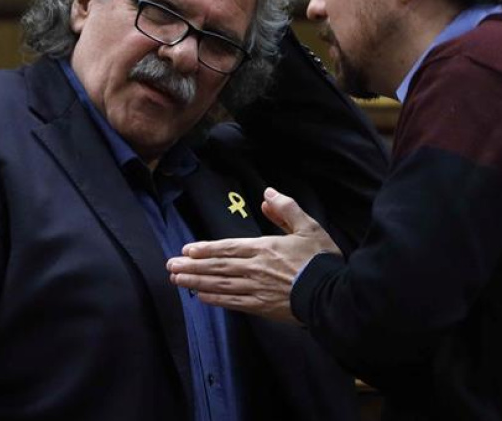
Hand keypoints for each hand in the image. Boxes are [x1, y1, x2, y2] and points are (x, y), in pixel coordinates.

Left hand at [167, 187, 339, 323]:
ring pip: (220, 285)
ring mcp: (256, 289)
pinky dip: (215, 300)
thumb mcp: (308, 226)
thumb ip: (286, 209)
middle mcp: (255, 269)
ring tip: (177, 280)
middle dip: (191, 267)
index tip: (186, 250)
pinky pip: (233, 303)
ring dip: (196, 282)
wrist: (332, 294)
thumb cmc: (320, 260)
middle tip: (170, 267)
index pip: (228, 248)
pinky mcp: (261, 307)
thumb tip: (267, 194)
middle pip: (217, 267)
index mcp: (264, 248)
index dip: (205, 249)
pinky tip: (201, 297)